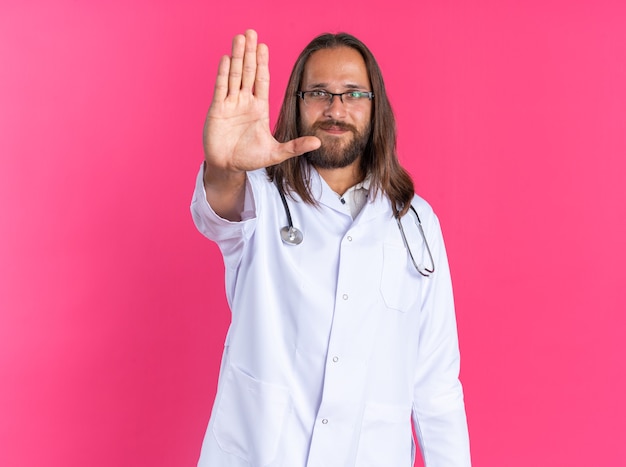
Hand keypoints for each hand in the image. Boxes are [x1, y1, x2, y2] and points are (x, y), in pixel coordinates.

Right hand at [203, 29, 320, 174]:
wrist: (228, 166)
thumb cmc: (250, 158)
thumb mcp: (276, 153)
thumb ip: (296, 146)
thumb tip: (318, 142)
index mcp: (259, 108)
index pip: (261, 80)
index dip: (262, 63)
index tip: (263, 46)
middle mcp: (244, 102)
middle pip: (248, 72)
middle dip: (249, 53)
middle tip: (251, 32)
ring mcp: (230, 104)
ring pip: (234, 75)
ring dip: (237, 57)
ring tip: (239, 38)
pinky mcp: (218, 110)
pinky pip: (221, 88)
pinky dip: (223, 73)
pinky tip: (226, 58)